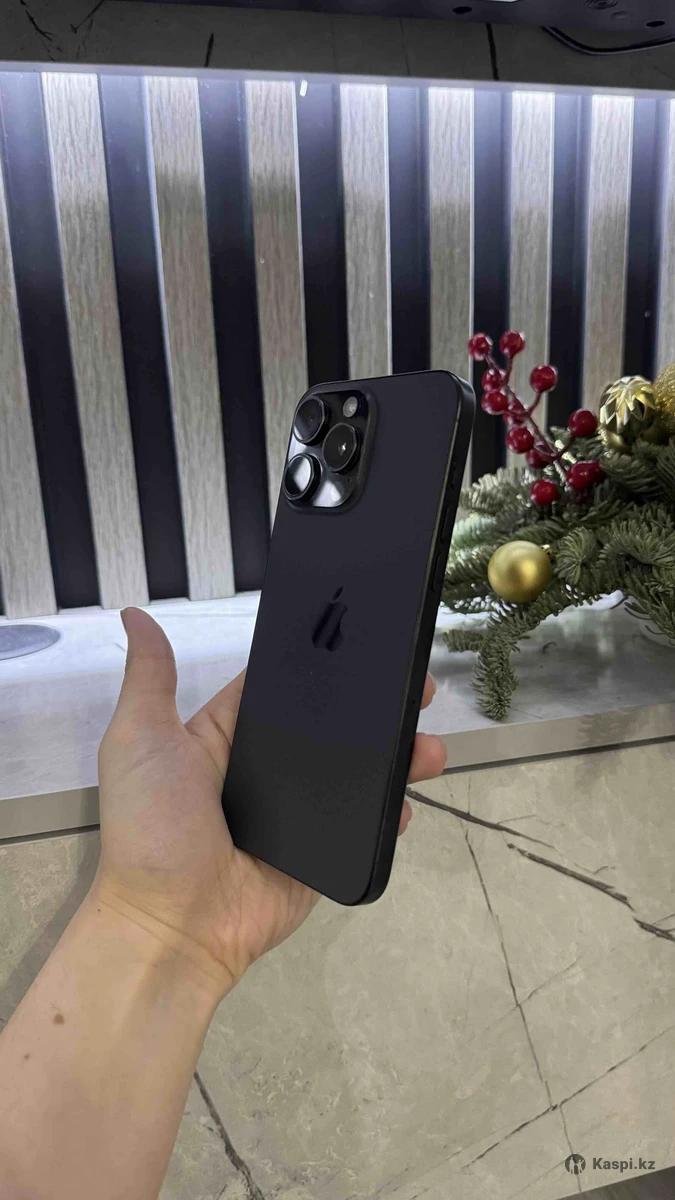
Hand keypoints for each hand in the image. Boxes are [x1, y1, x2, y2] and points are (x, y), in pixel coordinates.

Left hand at [94, 608, 446, 996]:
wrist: (174, 926)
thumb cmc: (152, 828)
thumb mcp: (139, 741)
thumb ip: (150, 679)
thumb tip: (134, 613)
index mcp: (226, 734)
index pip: (284, 688)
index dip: (324, 662)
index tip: (368, 635)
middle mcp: (266, 768)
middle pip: (333, 726)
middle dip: (377, 706)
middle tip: (420, 687)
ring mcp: (299, 813)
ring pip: (358, 773)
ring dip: (397, 755)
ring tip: (429, 748)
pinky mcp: (322, 853)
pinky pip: (365, 826)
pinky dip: (391, 813)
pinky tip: (409, 799)